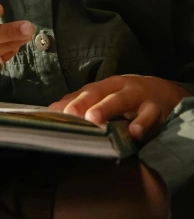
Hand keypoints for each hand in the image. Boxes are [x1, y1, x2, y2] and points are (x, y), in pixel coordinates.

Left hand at [49, 75, 189, 140]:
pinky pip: (149, 116)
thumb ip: (81, 104)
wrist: (167, 94)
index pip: (85, 92)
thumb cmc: (129, 98)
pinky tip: (134, 133)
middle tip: (70, 114)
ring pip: (121, 100)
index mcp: (106, 85)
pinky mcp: (156, 109)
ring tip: (93, 119)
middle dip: (83, 102)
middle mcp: (120, 87)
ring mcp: (139, 96)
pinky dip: (142, 124)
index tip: (54, 113)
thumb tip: (51, 111)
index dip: (70, 102)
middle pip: (99, 93)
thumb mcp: (107, 97)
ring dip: (106, 108)